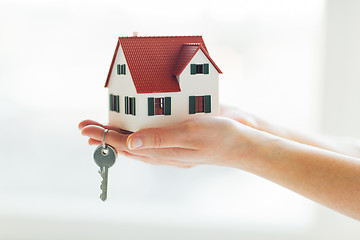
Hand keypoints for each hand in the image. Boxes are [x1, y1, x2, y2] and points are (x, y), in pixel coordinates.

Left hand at [79, 117, 272, 169]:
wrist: (243, 143)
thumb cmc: (221, 136)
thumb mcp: (191, 133)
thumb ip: (161, 138)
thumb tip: (132, 142)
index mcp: (166, 151)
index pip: (127, 145)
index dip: (106, 136)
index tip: (86, 129)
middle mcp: (165, 152)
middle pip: (128, 146)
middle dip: (106, 137)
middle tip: (86, 129)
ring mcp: (172, 148)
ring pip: (138, 145)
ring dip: (119, 137)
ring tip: (103, 131)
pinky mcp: (179, 140)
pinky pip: (152, 140)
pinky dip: (137, 135)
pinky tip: (134, 131)